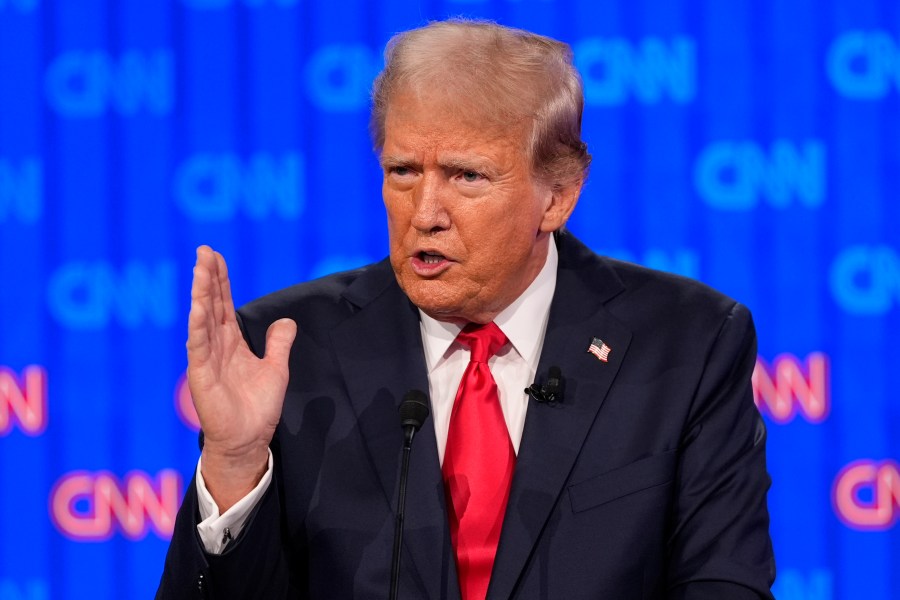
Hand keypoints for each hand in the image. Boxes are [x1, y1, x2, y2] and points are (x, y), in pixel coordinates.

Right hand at [186, 246, 296, 511]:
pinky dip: (197, 326)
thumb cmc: (257, 406)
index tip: (215, 256)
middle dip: (207, 277)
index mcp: (231, 342)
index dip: (220, 280)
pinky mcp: (201, 376)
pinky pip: (198, 346)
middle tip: (203, 251)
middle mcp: (215, 346)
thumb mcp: (276, 368)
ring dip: (200, 294)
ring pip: (202, 320)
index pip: (223, 304)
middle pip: (210, 304)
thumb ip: (279, 343)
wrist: (248, 439)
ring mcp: (206, 359)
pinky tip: (197, 307)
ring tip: (199, 270)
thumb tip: (286, 320)